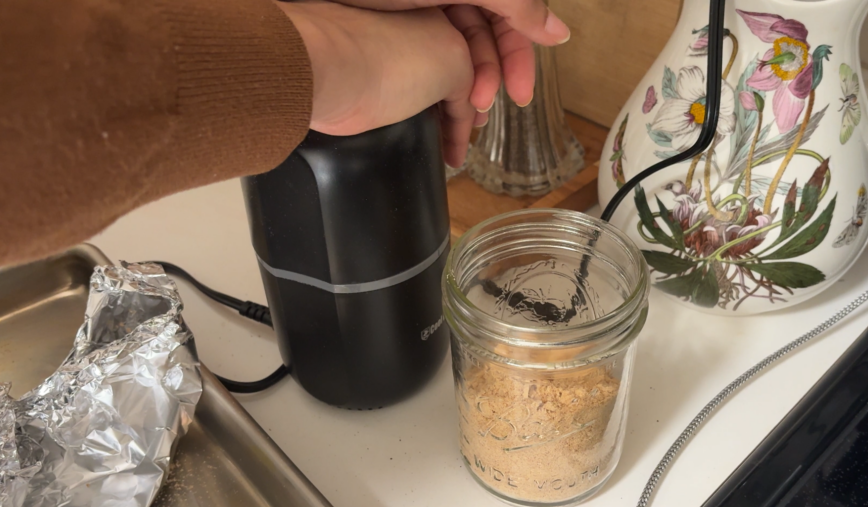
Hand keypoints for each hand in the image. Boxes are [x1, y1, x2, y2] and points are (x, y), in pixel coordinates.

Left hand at [276, 0, 570, 167]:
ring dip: (463, 105)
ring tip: (463, 133)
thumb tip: (557, 30)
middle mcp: (433, 2)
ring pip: (452, 71)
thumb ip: (512, 5)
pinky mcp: (383, 56)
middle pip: (480, 46)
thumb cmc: (371, 4)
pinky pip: (423, 85)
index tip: (522, 92)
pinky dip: (436, 110)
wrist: (310, 50)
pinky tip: (441, 133)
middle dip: (487, 84)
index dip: (517, 56)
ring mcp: (405, 27)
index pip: (504, 18)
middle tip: (482, 114)